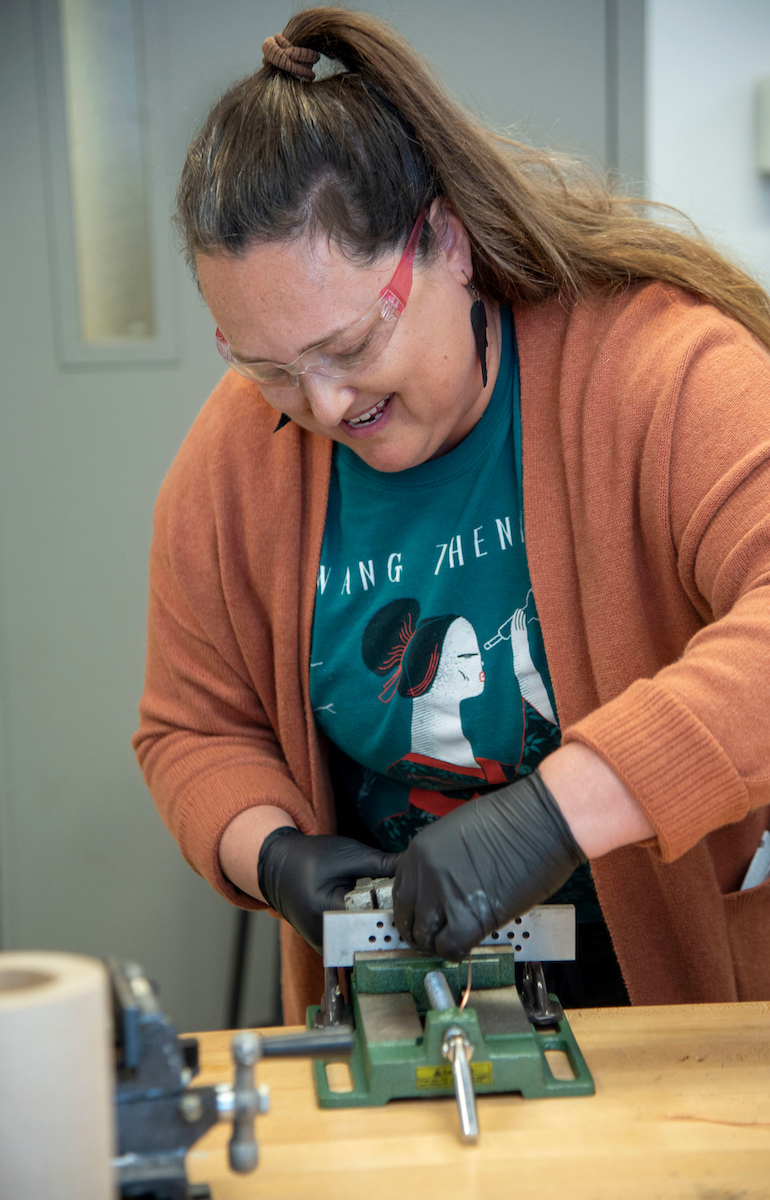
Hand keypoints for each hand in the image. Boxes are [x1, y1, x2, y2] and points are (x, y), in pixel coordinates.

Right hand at [257, 829, 399, 953]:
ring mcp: (326, 946)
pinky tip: (382, 920)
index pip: (371, 918)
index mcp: (327, 911)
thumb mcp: (346, 854)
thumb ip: (380, 863)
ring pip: (364, 945)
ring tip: (397, 916)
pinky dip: (369, 933)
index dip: (394, 910)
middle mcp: (325, 936)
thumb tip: (413, 864)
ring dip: (382, 931)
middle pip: (370, 936)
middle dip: (391, 923)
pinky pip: (356, 944)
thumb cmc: (309, 858)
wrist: (278, 869)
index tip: (412, 902)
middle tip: (411, 910)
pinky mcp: (329, 947)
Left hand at [391, 771, 585, 960]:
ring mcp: (444, 896)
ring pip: (426, 938)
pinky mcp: (469, 918)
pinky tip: (469, 943)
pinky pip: (451, 948)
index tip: (422, 917)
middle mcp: (425, 874)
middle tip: (435, 936)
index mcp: (420, 850)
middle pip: (407, 918)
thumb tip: (439, 887)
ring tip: (454, 940)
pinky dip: (457, 951)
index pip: (401, 892)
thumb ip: (442, 859)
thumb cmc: (513, 820)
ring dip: (438, 944)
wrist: (543, 822)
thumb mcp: (460, 831)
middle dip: (420, 931)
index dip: (412, 909)